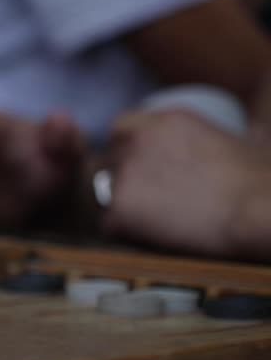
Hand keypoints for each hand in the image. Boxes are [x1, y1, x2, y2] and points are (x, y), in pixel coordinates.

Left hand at [102, 110, 268, 256]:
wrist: (259, 211)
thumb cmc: (265, 183)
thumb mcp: (249, 141)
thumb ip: (236, 135)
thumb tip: (252, 133)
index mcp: (166, 120)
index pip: (122, 129)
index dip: (129, 152)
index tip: (145, 172)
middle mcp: (137, 140)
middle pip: (108, 161)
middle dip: (122, 181)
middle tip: (152, 205)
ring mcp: (125, 173)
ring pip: (104, 193)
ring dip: (124, 208)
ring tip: (161, 223)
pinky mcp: (119, 208)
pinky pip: (110, 225)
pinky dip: (128, 235)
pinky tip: (158, 239)